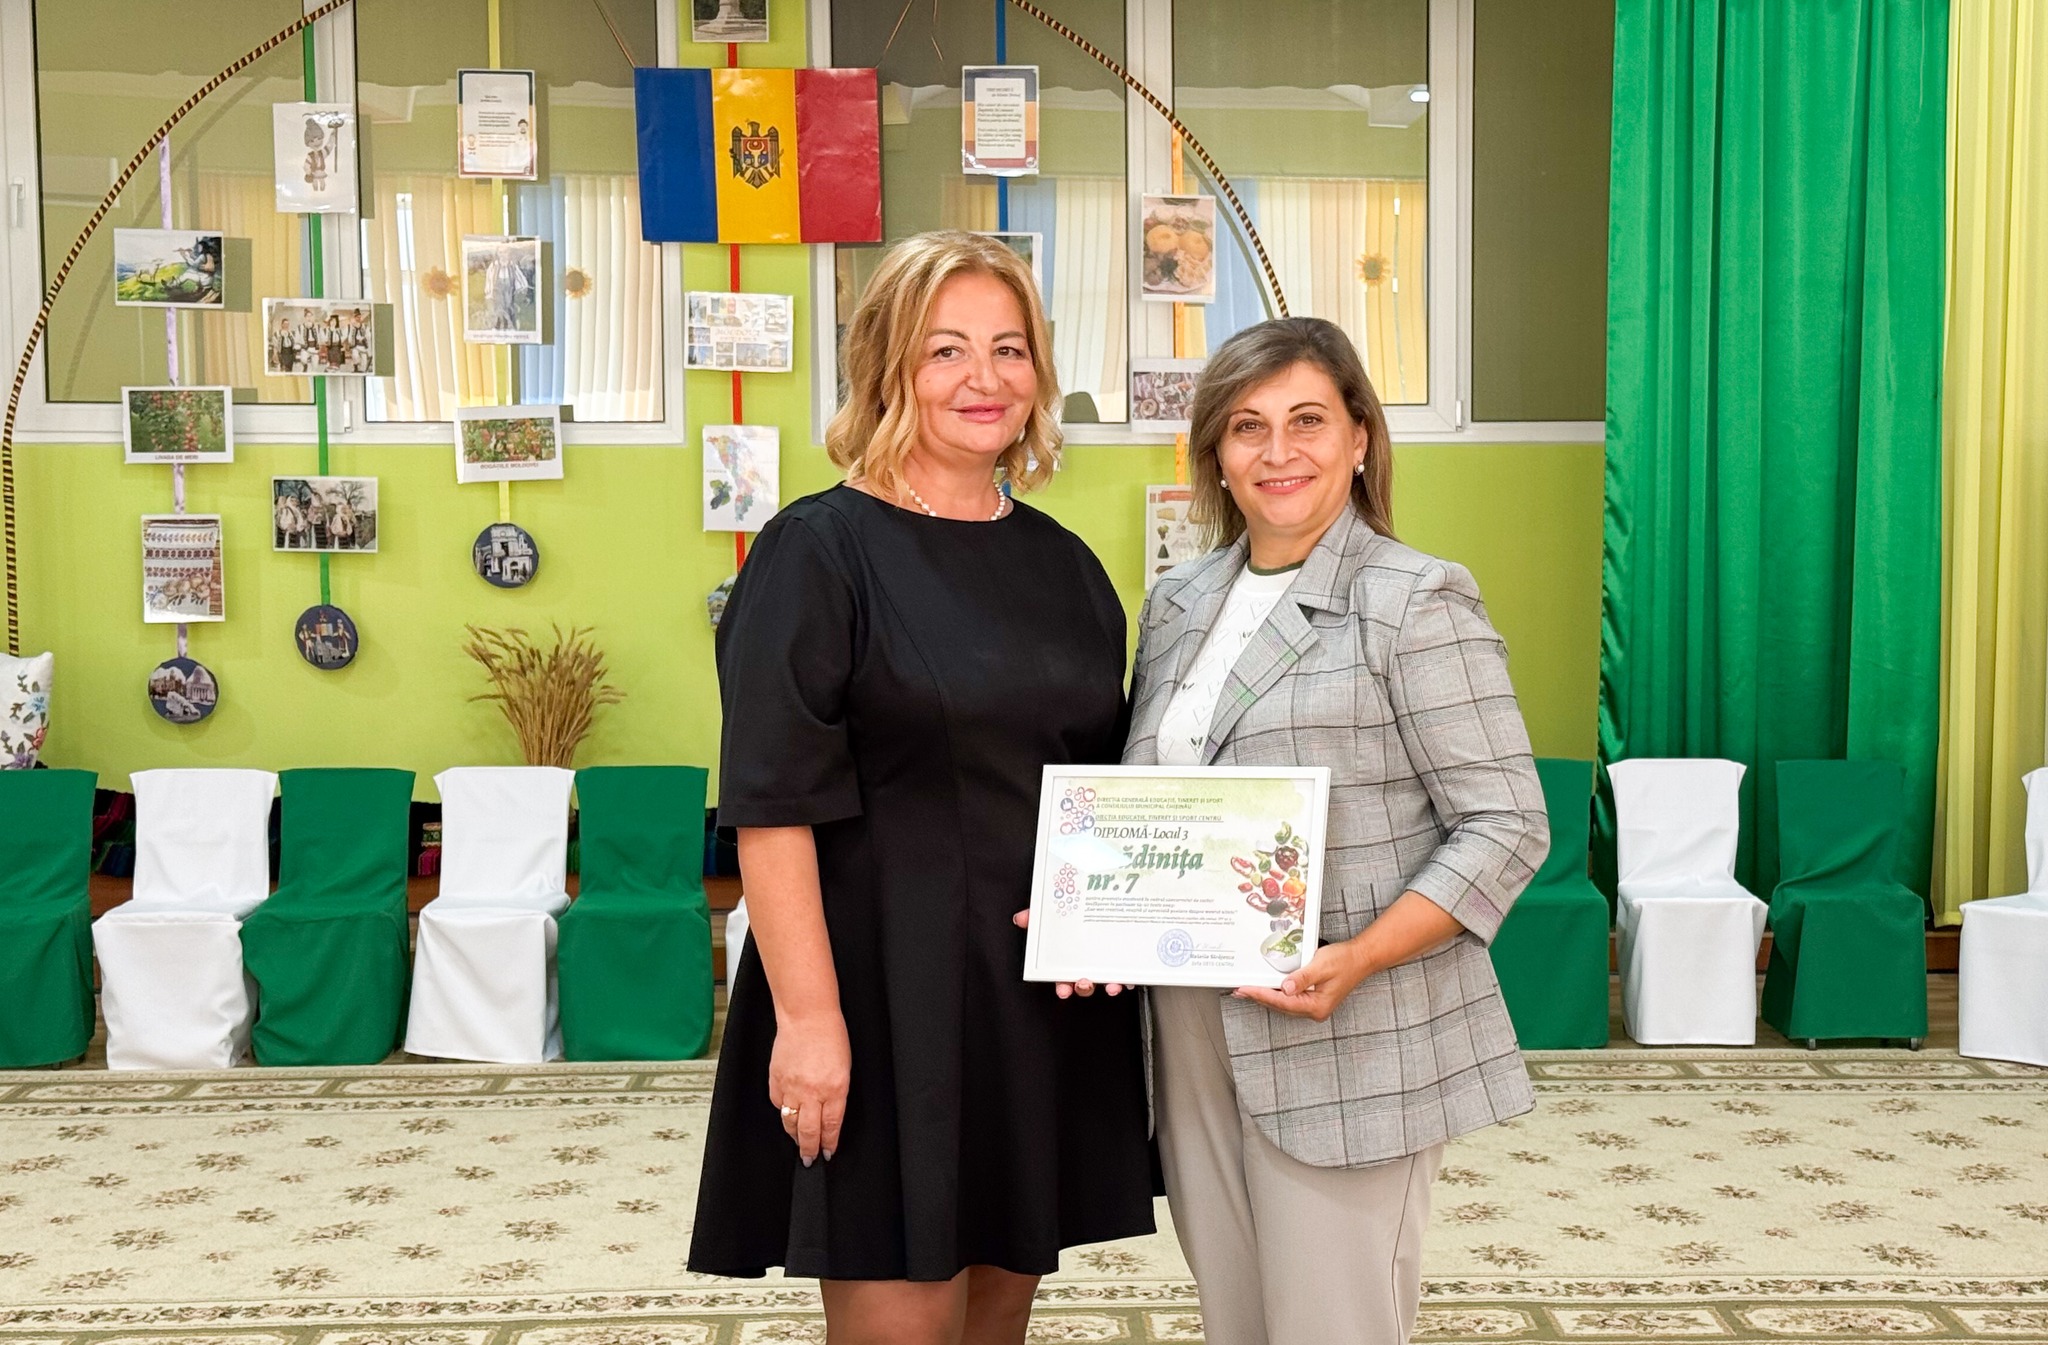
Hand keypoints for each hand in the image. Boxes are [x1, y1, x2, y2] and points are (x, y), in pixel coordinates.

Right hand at [769, 1011, 849, 1165]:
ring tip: (798, 1142)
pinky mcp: (776, 1080)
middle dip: (810, 1149)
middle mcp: (812, 1092)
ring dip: (794, 1136)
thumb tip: (830, 1114)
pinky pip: (778, 1104)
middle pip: (808, 1131)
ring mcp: (792, 1087)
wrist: (807, 1017)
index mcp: (835, 1089)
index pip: (831, 1126)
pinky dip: (783, 1111)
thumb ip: (837, 1093)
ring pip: (790, 1122)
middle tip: (810, 1158)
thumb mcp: (845, 1069)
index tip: (827, 1153)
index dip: (828, 1143)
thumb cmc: (831, 1036)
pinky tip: (787, 1114)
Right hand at [1012, 910, 1126, 997]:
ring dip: (1110, 986)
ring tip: (1111, 985)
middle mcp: (1090, 962)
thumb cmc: (1081, 909)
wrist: (1111, 894)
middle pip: (1085, 984)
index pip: (1064, 977)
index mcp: (1072, 957)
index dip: (1063, 986)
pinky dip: (1131, 978)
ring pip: (1108, 982)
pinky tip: (1129, 977)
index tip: (1063, 990)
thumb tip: (1022, 918)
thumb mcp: (1056, 910)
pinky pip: (1131, 974)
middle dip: (1084, 988)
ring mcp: (1109, 963)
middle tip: (1083, 983)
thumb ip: (1037, 915)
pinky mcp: (1127, 960)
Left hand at [1234, 940, 1371, 1021]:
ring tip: (1247, 991)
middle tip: (1239, 991)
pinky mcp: (1313, 999)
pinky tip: (1267, 989)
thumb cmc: (1345, 961)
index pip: (1282, 1002)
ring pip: (1284, 1004)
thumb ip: (1302, 978)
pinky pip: (1290, 1000)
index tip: (1245, 989)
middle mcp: (1315, 1010)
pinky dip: (1276, 994)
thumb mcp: (1322, 966)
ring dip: (1266, 996)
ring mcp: (1314, 1006)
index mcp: (1317, 1006)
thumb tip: (1285, 988)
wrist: (1361, 958)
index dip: (1261, 994)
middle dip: (1259, 997)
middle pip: (1280, 1006)